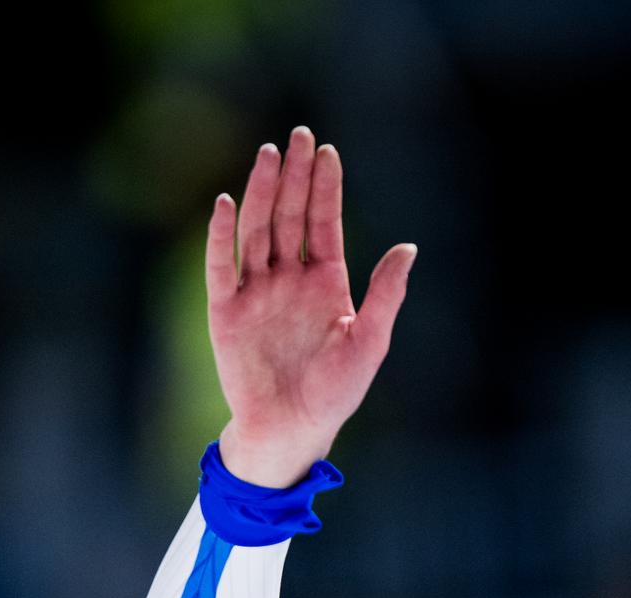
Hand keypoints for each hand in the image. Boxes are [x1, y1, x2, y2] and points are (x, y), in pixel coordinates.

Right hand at [208, 125, 416, 487]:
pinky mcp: (226, 311)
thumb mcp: (369, 342)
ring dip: (263, 193)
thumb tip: (408, 248)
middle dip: (295, 177)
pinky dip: (222, 235)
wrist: (291, 430)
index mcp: (325, 284)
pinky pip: (222, 265)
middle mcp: (288, 280)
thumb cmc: (334, 394)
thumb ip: (386, 295)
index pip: (323, 224)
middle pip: (290, 216)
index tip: (327, 151)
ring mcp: (256, 292)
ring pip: (257, 230)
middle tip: (299, 135)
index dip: (325, 188)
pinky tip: (226, 203)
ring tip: (269, 155)